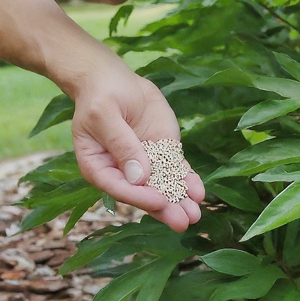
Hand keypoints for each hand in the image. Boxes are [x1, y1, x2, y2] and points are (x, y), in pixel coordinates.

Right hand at [71, 62, 204, 231]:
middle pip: (145, 193)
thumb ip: (121, 144)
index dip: (140, 197)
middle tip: (185, 222)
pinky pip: (176, 168)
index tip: (161, 201)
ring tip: (196, 214)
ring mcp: (146, 162)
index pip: (120, 188)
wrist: (114, 79)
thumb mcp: (105, 116)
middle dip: (166, 208)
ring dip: (180, 199)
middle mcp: (124, 170)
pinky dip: (188, 179)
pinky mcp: (163, 151)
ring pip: (164, 185)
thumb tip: (139, 176)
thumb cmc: (101, 95)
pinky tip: (199, 192)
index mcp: (100, 167)